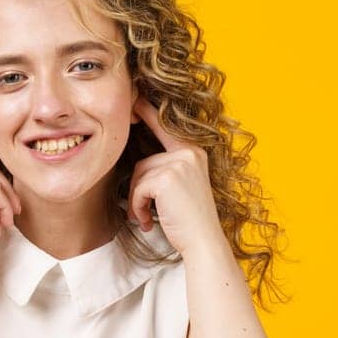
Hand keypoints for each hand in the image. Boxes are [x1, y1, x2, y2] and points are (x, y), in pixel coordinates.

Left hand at [129, 97, 226, 257]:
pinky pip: (137, 188)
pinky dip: (137, 207)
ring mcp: (180, 163)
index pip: (166, 127)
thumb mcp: (180, 186)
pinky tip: (149, 220)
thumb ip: (166, 169)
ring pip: (138, 176)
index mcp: (194, 152)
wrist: (203, 241)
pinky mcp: (167, 177)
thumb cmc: (188, 219)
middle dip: (138, 190)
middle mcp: (189, 152)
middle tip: (144, 210)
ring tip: (148, 216)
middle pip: (143, 162)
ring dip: (137, 201)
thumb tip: (139, 163)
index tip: (135, 96)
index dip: (148, 111)